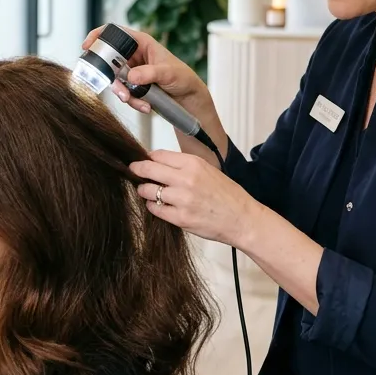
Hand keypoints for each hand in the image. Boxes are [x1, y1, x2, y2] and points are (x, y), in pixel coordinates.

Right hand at [82, 24, 208, 115]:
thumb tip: (131, 77)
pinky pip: (124, 93)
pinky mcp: (133, 86)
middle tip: (122, 91)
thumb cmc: (183, 77)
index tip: (87, 47)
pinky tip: (146, 106)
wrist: (188, 98)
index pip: (115, 32)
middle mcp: (134, 55)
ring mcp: (132, 71)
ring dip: (124, 94)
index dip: (99, 36)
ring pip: (115, 81)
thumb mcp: (168, 73)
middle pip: (110, 61)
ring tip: (141, 103)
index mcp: (141, 42)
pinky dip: (133, 102)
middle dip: (112, 78)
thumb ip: (149, 73)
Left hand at [130, 149, 260, 246]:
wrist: (242, 219)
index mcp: (194, 163)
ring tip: (148, 191)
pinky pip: (155, 209)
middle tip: (133, 171)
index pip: (158, 155)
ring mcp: (182, 199)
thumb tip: (158, 161)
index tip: (143, 161)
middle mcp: (186, 179)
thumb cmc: (227, 195)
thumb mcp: (208, 170)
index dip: (147, 158)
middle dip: (137, 169)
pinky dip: (152, 206)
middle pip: (148, 169)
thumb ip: (184, 165)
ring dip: (144, 190)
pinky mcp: (180, 218)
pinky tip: (158, 204)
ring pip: (147, 190)